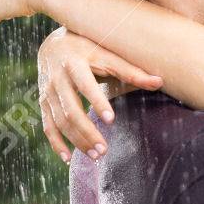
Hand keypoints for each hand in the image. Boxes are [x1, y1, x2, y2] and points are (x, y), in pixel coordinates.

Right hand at [38, 28, 162, 161]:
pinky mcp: (44, 103)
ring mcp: (48, 92)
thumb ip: (131, 70)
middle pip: (70, 109)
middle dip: (87, 131)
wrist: (53, 45)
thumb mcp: (107, 54)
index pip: (86, 85)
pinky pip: (47, 126)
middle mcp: (57, 78)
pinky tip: (68, 158)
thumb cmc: (87, 48)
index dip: (97, 102)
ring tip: (96, 156)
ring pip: (60, 121)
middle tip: (104, 150)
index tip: (111, 120)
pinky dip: (56, 143)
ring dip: (76, 140)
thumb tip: (160, 82)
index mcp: (74, 63)